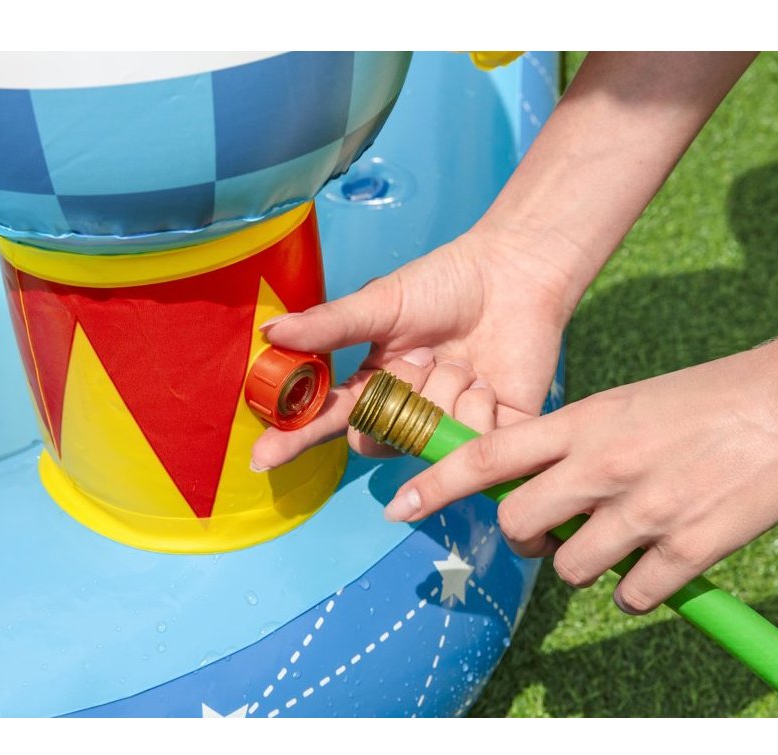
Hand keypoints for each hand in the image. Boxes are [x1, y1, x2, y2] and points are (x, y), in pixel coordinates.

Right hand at [250, 224, 577, 469]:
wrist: (515, 274)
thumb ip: (331, 325)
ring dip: (444, 395)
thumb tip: (270, 334)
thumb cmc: (447, 282)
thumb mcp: (384, 302)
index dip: (293, 439)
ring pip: (425, 441)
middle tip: (424, 359)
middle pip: (377, 439)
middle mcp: (406, 412)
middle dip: (399, 400)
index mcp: (375, 383)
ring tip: (465, 362)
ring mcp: (447, 427)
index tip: (262, 457)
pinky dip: (479, 411)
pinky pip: (472, 448)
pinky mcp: (493, 437)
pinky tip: (489, 381)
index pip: (326, 418)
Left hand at [381, 342, 777, 613]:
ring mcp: (642, 511)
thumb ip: (579, 443)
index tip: (399, 505)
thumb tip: (545, 489)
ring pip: (570, 569)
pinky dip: (638, 588)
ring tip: (622, 540)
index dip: (437, 483)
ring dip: (585, 564)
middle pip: (516, 524)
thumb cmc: (710, 398)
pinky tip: (661, 562)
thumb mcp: (628, 402)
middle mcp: (601, 466)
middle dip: (526, 536)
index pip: (488, 454)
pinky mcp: (686, 549)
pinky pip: (631, 596)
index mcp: (584, 421)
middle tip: (553, 530)